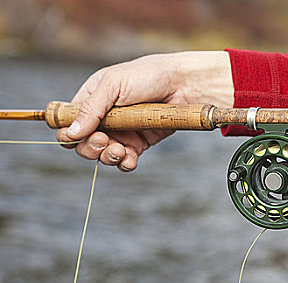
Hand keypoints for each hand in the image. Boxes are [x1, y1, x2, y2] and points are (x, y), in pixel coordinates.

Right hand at [56, 51, 233, 170]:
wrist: (183, 85)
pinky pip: (126, 161)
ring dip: (106, 157)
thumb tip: (69, 133)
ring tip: (119, 150)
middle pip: (82, 144)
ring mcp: (121, 132)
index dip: (67, 132)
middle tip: (104, 140)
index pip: (67, 122)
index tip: (77, 135)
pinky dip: (125, 163)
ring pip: (103, 155)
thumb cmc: (147, 76)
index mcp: (91, 100)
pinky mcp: (139, 143)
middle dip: (89, 147)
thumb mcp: (113, 85)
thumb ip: (90, 109)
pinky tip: (130, 159)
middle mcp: (103, 118)